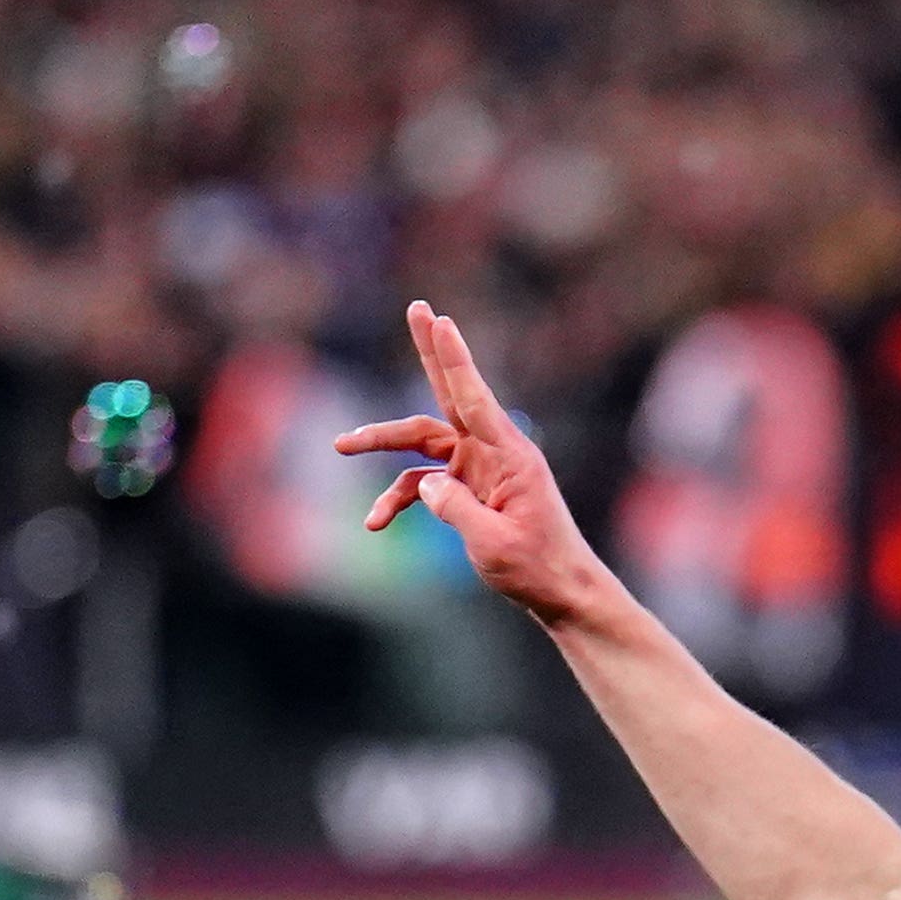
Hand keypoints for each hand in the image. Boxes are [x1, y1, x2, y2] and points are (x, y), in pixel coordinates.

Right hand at [335, 301, 616, 627]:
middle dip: (430, 353)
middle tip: (417, 307)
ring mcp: (479, 468)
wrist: (561, 592)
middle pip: (450, 394)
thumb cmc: (537, 567)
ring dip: (383, 444)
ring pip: (422, 443)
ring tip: (339, 445)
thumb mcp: (491, 543)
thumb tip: (426, 485)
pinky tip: (374, 523)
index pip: (474, 399)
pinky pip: (424, 484)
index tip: (441, 321)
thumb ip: (455, 509)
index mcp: (509, 456)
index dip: (454, 360)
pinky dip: (397, 499)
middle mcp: (493, 452)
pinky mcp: (469, 489)